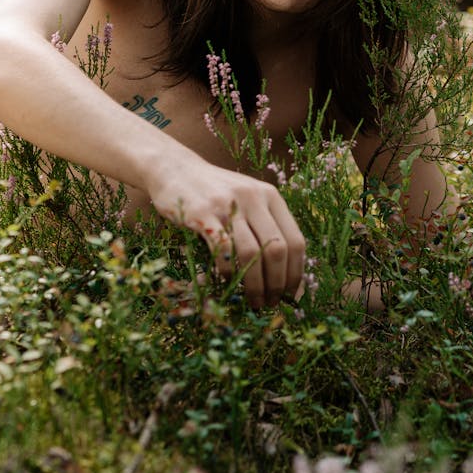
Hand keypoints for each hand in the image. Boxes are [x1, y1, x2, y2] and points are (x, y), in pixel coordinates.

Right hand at [147, 159, 304, 308]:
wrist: (175, 169)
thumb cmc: (215, 192)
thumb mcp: (248, 200)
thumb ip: (266, 228)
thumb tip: (284, 274)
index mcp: (271, 196)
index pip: (295, 240)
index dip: (296, 273)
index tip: (291, 296)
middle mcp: (254, 198)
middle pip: (277, 250)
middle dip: (277, 284)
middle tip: (271, 304)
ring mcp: (228, 205)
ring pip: (252, 253)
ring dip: (255, 284)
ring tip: (254, 301)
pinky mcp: (202, 213)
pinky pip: (222, 250)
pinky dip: (228, 272)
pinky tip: (228, 282)